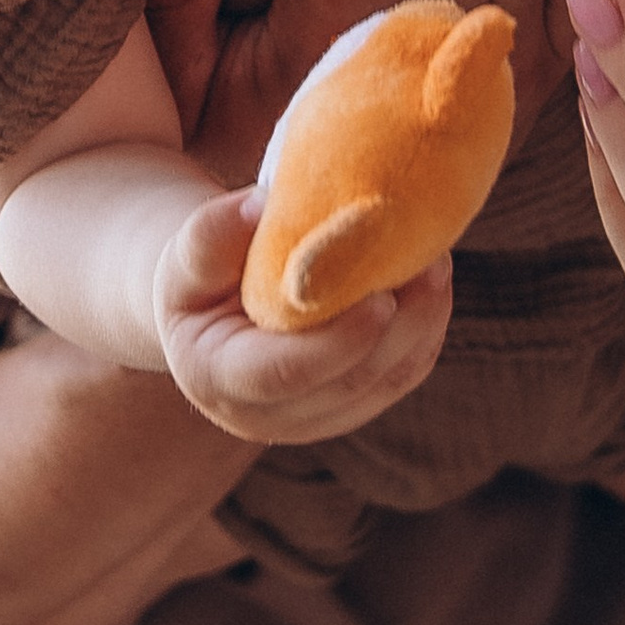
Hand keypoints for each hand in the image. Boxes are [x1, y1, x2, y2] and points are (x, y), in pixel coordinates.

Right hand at [153, 187, 452, 442]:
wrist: (211, 308)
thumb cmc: (200, 274)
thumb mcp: (187, 252)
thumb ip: (212, 234)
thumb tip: (262, 205)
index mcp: (214, 378)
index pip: (283, 373)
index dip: (337, 342)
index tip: (381, 297)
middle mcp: (264, 416)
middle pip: (349, 383)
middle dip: (400, 327)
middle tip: (431, 264)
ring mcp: (311, 419)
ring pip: (384, 384)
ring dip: (422, 327)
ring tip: (437, 265)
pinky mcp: (348, 407)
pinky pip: (399, 377)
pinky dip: (424, 334)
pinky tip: (431, 286)